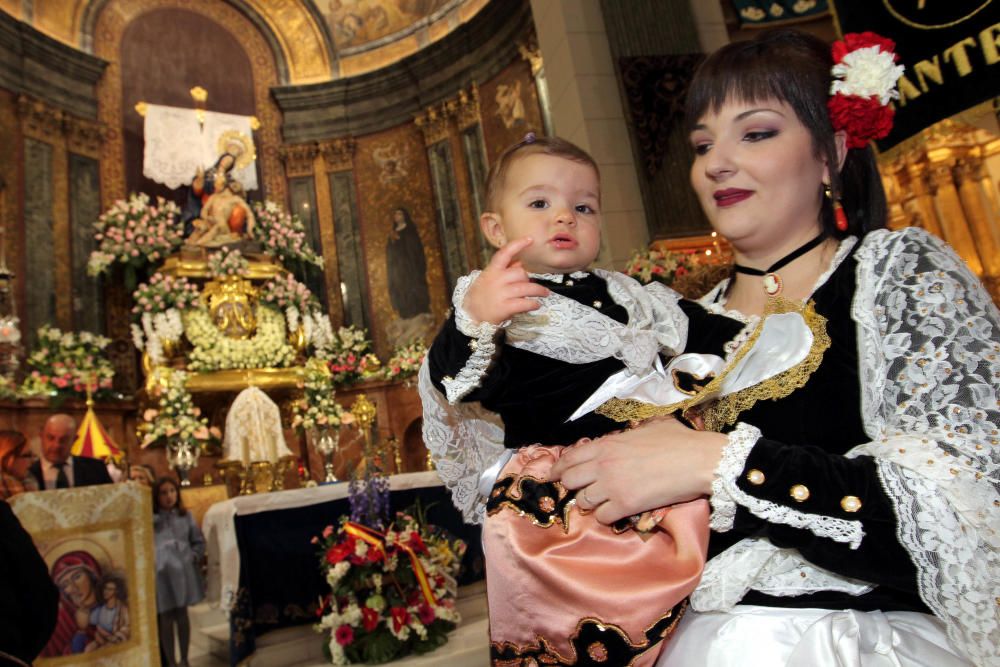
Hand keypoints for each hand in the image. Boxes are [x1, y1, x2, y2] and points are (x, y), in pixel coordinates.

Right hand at [463, 237, 548, 324]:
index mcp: (492, 270)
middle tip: (530, 286)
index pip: (505, 253)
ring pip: (526, 288)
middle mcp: (496, 280)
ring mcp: (500, 294)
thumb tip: (520, 261)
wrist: (470, 315)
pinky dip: (533, 304)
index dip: (518, 245)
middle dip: (528, 279)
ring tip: (544, 293)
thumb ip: (505, 270)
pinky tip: (535, 304)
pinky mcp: (504, 308)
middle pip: (521, 273)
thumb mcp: (489, 279)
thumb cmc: (482, 296)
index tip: (530, 239)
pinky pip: (524, 303)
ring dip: (539, 290)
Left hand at [550, 415, 727, 524]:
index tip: (552, 475)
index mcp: (607, 444)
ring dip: (590, 503)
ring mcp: (612, 486)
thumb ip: (631, 433)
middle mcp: (603, 465)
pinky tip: (616, 512)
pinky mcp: (625, 505)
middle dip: (572, 486)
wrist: (698, 460)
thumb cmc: (679, 441)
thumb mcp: (649, 426)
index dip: (558, 468)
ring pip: (583, 501)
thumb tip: (631, 434)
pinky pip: (602, 517)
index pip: (570, 457)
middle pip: (570, 480)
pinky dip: (606, 516)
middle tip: (579, 490)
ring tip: (602, 502)